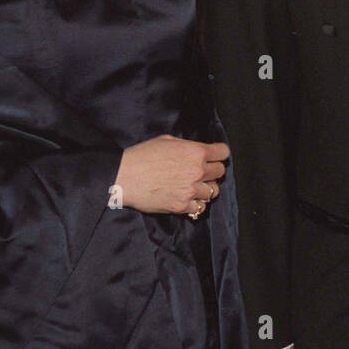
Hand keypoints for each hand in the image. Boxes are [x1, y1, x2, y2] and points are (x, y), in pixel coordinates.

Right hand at [113, 135, 227, 215]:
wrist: (124, 177)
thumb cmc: (142, 156)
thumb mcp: (167, 140)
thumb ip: (187, 146)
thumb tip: (195, 151)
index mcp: (196, 152)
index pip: (223, 153)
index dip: (219, 153)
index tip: (216, 156)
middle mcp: (197, 171)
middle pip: (220, 172)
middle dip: (212, 170)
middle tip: (202, 171)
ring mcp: (191, 190)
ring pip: (213, 191)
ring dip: (206, 188)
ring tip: (195, 186)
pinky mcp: (182, 206)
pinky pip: (200, 207)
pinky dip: (196, 203)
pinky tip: (188, 198)